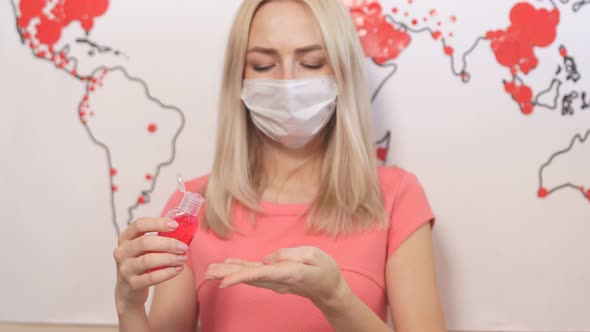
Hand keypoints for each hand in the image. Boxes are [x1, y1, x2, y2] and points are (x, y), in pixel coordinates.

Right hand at [113, 217, 188, 312]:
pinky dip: (167, 272)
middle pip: (145, 242)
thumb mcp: (143, 248)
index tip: (175, 225)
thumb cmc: (140, 262)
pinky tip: (178, 269)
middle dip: (168, 244)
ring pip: (148, 260)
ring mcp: (125, 268)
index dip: (158, 223)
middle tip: (183, 247)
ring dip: (170, 258)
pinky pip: (151, 277)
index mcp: (125, 238)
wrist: (128, 289)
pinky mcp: (131, 284)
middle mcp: (122, 251)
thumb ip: (157, 238)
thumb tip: (184, 231)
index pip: (139, 224)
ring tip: (182, 259)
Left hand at [205, 246, 350, 306]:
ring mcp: (275, 281)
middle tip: (207, 273)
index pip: (260, 274)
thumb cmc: (325, 270)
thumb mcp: (313, 255)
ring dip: (228, 273)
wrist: (330, 289)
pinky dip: (239, 269)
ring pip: (248, 276)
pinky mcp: (274, 278)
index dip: (240, 277)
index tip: (224, 282)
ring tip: (210, 270)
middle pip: (248, 277)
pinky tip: (227, 266)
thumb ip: (289, 254)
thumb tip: (267, 259)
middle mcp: (277, 280)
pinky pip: (254, 273)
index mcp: (287, 273)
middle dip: (227, 275)